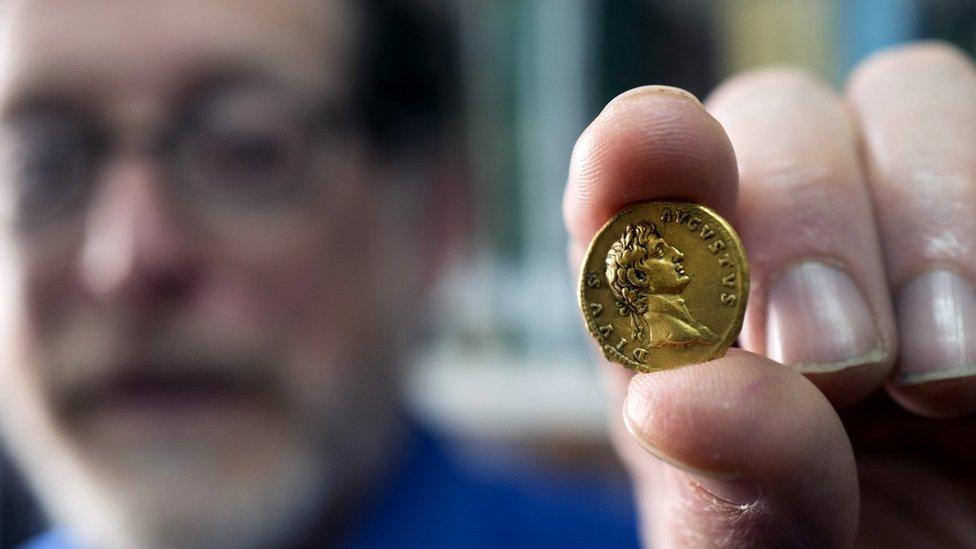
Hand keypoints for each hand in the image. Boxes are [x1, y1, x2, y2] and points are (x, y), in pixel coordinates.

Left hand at [563, 42, 975, 547]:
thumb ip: (725, 496)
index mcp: (678, 321)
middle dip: (801, 218)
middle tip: (835, 361)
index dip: (632, 160)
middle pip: (772, 118)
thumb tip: (681, 396)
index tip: (648, 149)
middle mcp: (780, 255)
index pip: (629, 198)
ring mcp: (900, 235)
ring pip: (903, 100)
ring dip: (928, 220)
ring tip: (942, 379)